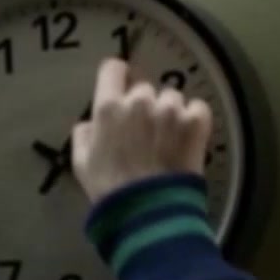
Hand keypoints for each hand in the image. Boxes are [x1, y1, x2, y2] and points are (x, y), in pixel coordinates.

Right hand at [71, 58, 211, 203]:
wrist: (148, 212)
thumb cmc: (110, 189)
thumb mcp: (81, 163)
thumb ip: (83, 134)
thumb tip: (92, 122)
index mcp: (109, 107)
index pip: (112, 68)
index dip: (116, 76)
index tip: (120, 87)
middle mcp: (140, 101)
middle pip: (143, 88)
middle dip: (143, 105)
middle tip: (143, 133)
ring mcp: (170, 110)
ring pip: (171, 97)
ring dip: (169, 112)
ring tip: (167, 140)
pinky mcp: (195, 122)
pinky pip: (197, 107)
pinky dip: (193, 118)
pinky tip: (186, 137)